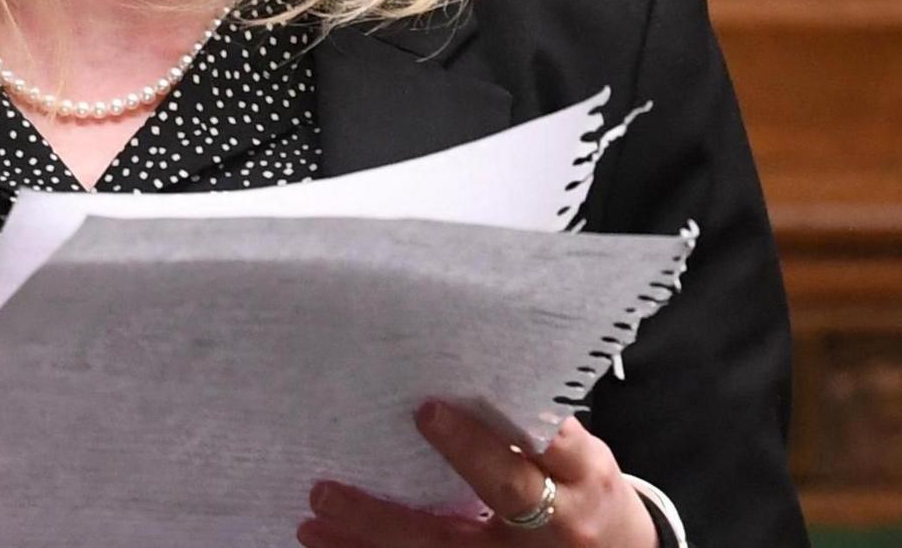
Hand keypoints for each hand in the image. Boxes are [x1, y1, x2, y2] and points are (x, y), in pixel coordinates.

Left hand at [296, 401, 656, 547]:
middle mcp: (553, 522)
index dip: (479, 437)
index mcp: (580, 475)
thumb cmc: (588, 491)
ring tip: (312, 520)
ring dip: (371, 537)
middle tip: (335, 484)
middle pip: (475, 511)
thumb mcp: (582, 455)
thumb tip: (462, 371)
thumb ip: (532, 423)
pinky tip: (333, 543)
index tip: (425, 411)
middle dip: (414, 492)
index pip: (536, 449)